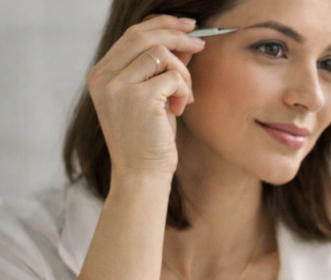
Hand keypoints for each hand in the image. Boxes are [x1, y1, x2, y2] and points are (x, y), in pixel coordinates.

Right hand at [86, 15, 206, 182]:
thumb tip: (182, 42)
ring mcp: (118, 86)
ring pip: (162, 55)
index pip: (132, 34)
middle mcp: (103, 77)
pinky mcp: (138, 97)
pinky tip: (178, 111)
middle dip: (177, 36)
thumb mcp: (150, 98)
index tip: (185, 25)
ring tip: (183, 98)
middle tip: (201, 45)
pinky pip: (174, 77)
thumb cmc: (148, 139)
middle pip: (144, 36)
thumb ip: (158, 70)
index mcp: (100, 74)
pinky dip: (183, 91)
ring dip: (183, 74)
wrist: (141, 174)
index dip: (161, 25)